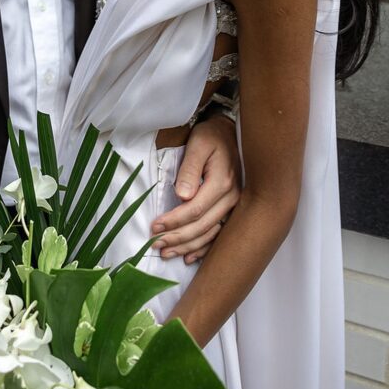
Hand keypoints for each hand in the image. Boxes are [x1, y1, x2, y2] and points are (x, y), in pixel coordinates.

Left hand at [151, 115, 240, 263]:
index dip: (174, 221)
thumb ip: (190, 169)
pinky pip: (219, 234)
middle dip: (177, 238)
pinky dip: (204, 248)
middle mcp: (231, 199)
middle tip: (155, 244)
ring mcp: (234, 206)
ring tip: (168, 253)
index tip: (155, 227)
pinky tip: (190, 256)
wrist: (229, 132)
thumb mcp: (198, 145)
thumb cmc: (211, 137)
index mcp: (222, 183)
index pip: (195, 210)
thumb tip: (182, 196)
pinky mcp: (232, 209)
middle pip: (202, 226)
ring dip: (188, 246)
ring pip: (210, 234)